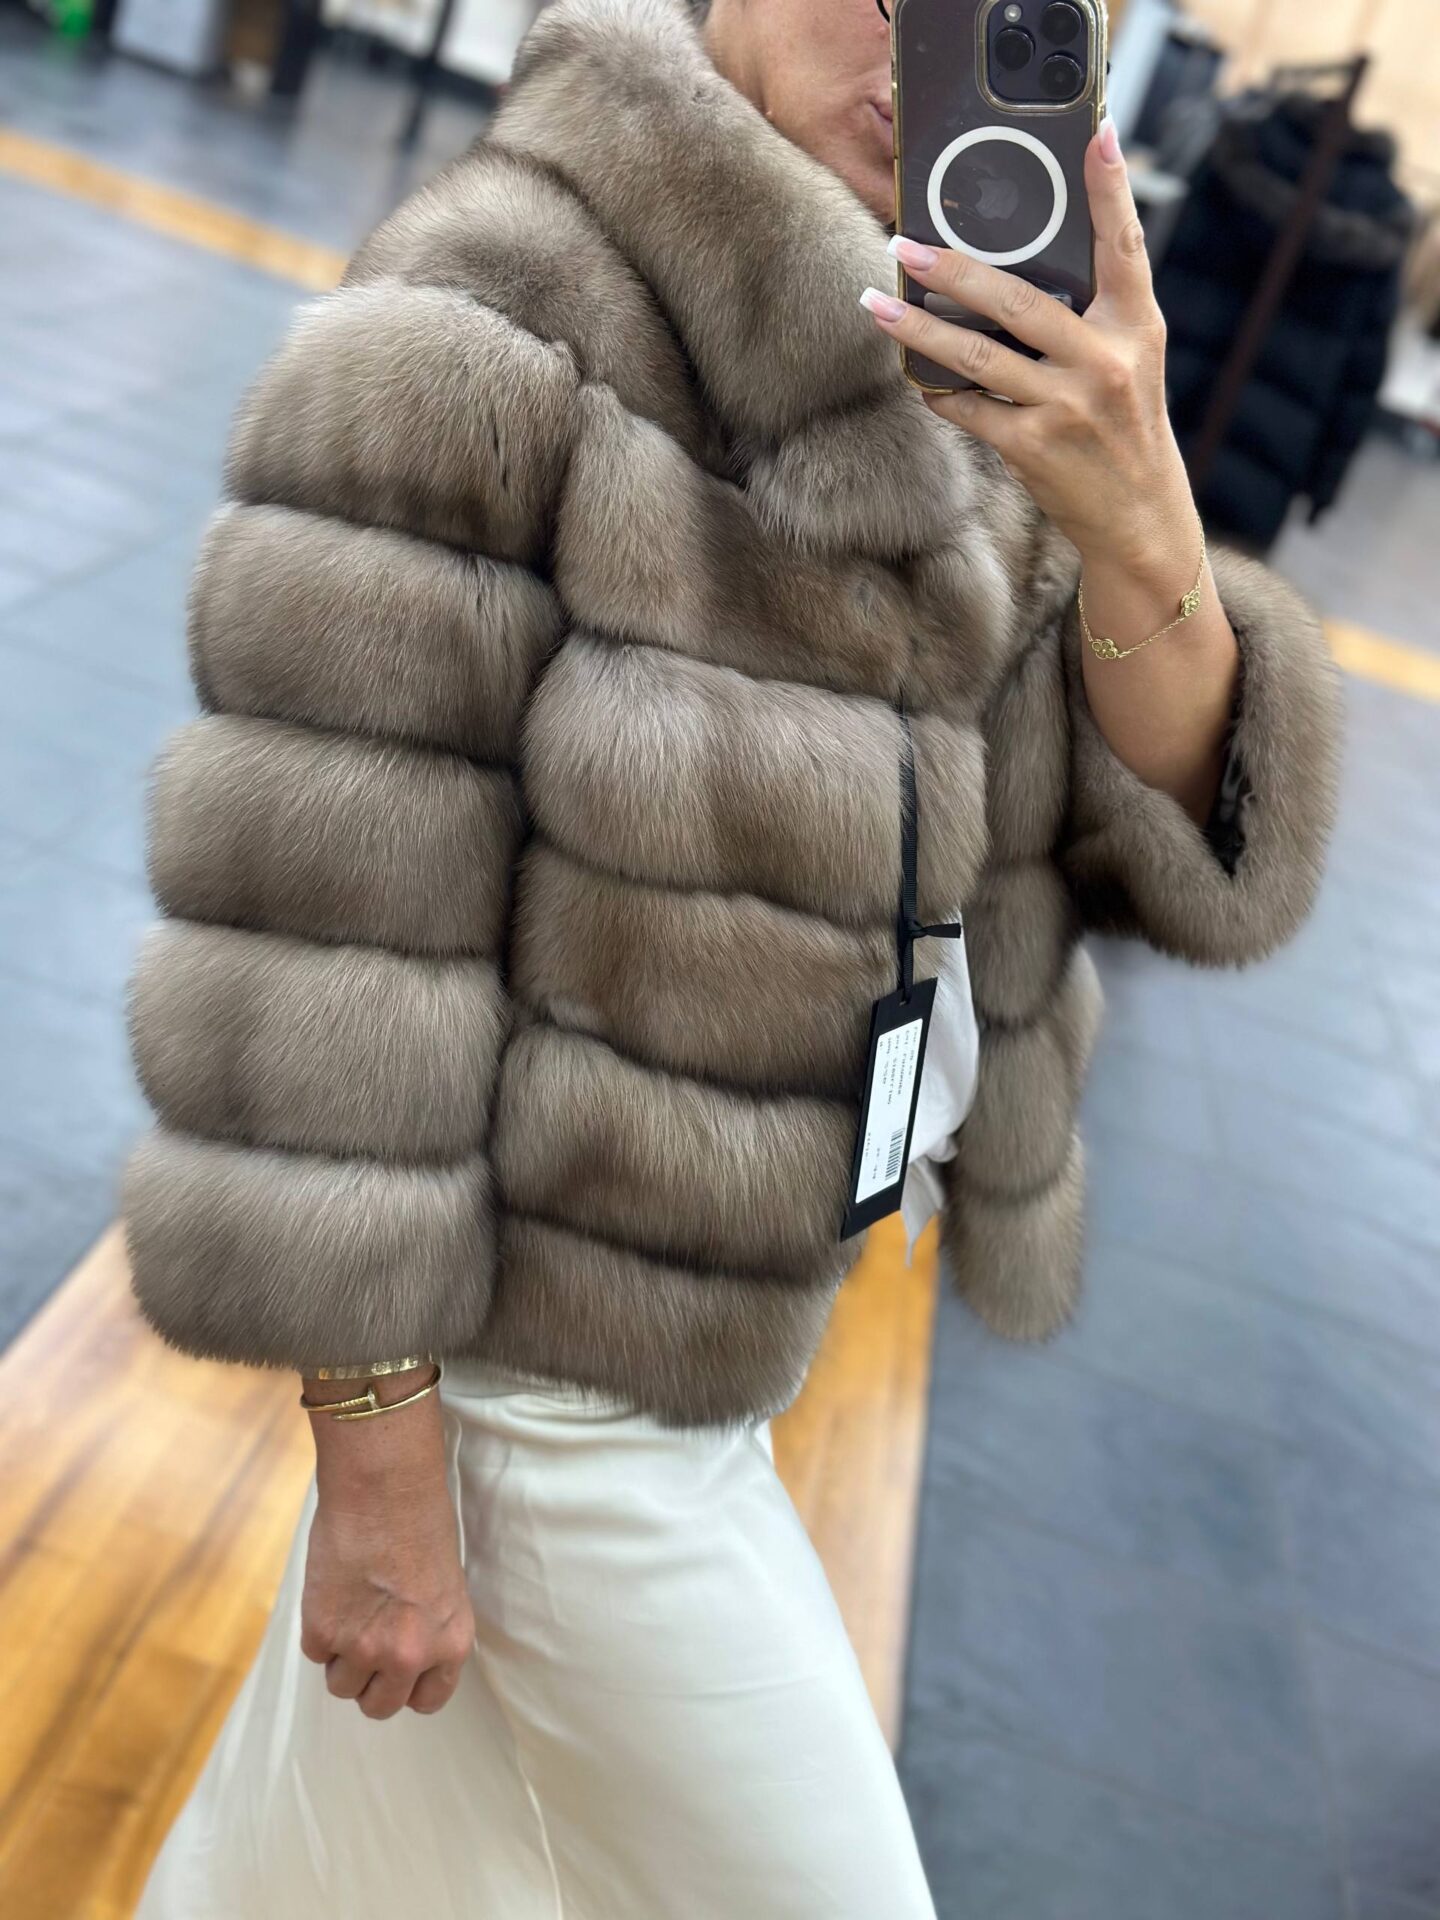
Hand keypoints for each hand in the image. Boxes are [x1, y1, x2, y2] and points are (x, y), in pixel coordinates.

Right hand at [300, 1370, 474, 1718]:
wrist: (384, 1485)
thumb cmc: (420, 1519)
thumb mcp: (444, 1585)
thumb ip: (428, 1628)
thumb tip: (406, 1656)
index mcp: (451, 1642)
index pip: (428, 1701)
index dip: (408, 1685)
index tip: (398, 1670)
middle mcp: (410, 1655)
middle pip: (379, 1706)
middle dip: (371, 1681)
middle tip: (366, 1644)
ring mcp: (364, 1647)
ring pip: (341, 1686)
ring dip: (341, 1657)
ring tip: (349, 1611)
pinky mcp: (323, 1631)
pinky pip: (314, 1653)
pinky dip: (319, 1630)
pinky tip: (333, 1591)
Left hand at [862, 119, 1192, 569]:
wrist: (1140, 515)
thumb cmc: (1126, 424)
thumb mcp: (1132, 359)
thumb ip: (1094, 311)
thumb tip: (1020, 265)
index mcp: (1137, 326)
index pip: (1126, 244)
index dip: (1111, 188)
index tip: (1096, 133)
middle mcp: (1105, 362)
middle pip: (1018, 302)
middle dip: (954, 270)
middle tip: (904, 244)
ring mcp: (1068, 407)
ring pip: (978, 356)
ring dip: (919, 329)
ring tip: (877, 304)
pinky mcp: (1035, 448)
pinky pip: (970, 410)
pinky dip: (937, 390)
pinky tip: (911, 371)